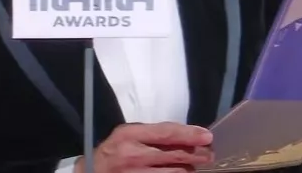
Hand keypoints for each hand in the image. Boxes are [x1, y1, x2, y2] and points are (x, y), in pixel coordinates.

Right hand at [73, 122, 213, 172]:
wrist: (92, 172)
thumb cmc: (112, 151)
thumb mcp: (126, 134)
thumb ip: (149, 134)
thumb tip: (181, 135)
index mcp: (130, 135)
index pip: (166, 133)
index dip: (189, 134)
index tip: (206, 136)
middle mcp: (133, 155)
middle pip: (174, 155)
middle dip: (196, 154)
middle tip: (209, 154)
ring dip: (188, 170)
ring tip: (195, 167)